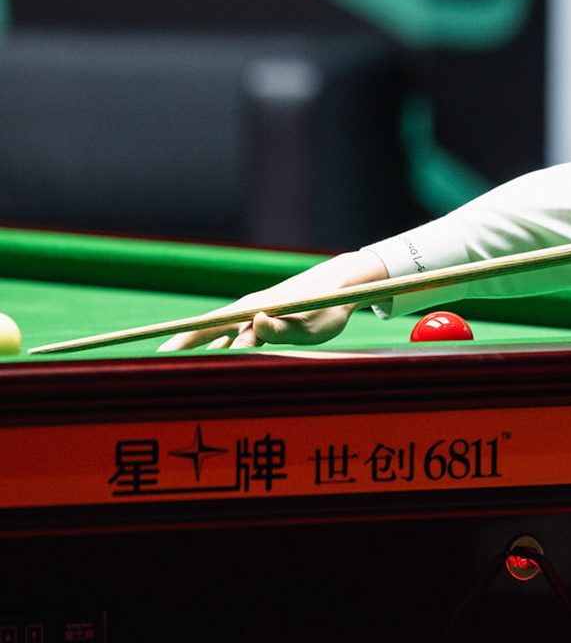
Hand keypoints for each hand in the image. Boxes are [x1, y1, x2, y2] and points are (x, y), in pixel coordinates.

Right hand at [159, 250, 389, 350]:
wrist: (344, 282)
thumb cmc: (328, 307)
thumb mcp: (310, 325)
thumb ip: (282, 328)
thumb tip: (255, 325)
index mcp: (254, 310)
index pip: (209, 327)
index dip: (183, 341)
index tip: (161, 354)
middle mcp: (249, 308)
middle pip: (207, 328)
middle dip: (181, 343)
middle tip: (155, 360)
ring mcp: (256, 310)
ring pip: (220, 329)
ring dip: (199, 343)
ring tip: (175, 360)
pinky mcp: (267, 314)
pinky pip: (237, 330)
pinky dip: (222, 341)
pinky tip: (217, 352)